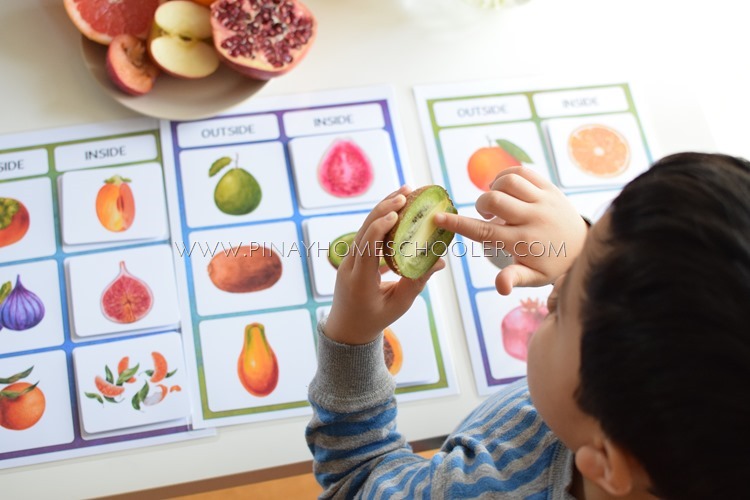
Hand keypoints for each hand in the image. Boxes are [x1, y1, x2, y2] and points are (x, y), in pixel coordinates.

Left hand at [324, 186, 444, 344]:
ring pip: (364, 228)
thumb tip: (439, 261)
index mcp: (359, 280)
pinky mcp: (352, 256)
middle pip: (364, 230)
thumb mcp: (399, 304)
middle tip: (407, 192)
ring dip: (383, 209)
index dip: (380, 226)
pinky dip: (380, 221)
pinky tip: (396, 211)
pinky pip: (366, 234)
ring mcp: (348, 259)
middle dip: (384, 207)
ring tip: (404, 193)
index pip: (367, 246)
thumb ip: (417, 282)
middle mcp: (350, 265)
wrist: (346, 328)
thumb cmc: (374, 319)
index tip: (397, 212)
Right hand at [434, 166, 586, 294]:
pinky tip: (505, 186)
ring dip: (495, 188)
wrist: (584, 245)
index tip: (438, 218)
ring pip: (509, 181)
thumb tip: (500, 287)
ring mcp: (543, 201)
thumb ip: (515, 279)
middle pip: (495, 200)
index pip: (485, 232)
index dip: (458, 224)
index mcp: (524, 242)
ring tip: (497, 200)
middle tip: (486, 214)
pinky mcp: (550, 188)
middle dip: (482, 205)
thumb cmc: (551, 263)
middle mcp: (533, 219)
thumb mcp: (535, 278)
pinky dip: (507, 175)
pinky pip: (524, 172)